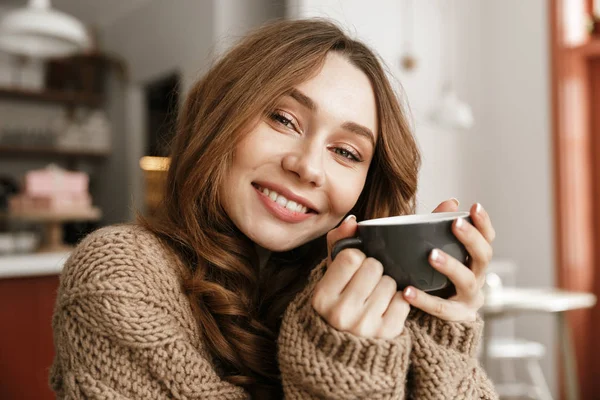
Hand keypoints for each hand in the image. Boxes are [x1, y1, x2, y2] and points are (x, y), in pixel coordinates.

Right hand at [311, 215, 409, 338]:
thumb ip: (338, 243)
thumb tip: (353, 221)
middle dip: (374, 270)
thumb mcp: (331, 275)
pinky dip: (399, 300)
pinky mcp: (388, 334)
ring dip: (387, 284)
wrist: (349, 347)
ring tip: (376, 295)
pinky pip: (404, 300)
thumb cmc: (341, 300)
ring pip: (390, 282)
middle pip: (373, 267)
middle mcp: (341, 314)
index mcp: (322, 298)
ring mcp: (365, 326)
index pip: (351, 257)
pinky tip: (387, 306)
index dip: (356, 257)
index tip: (353, 268)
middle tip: (367, 282)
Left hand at [402, 200, 495, 321]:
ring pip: (466, 281)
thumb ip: (439, 227)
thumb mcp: (436, 250)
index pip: (487, 239)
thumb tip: (451, 201)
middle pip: (483, 256)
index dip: (484, 223)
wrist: (433, 321)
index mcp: (475, 260)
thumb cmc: (433, 278)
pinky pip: (440, 308)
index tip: (475, 206)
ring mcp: (469, 299)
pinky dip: (423, 299)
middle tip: (456, 224)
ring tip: (431, 255)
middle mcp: (478, 278)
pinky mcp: (455, 317)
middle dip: (471, 238)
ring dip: (450, 265)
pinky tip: (407, 291)